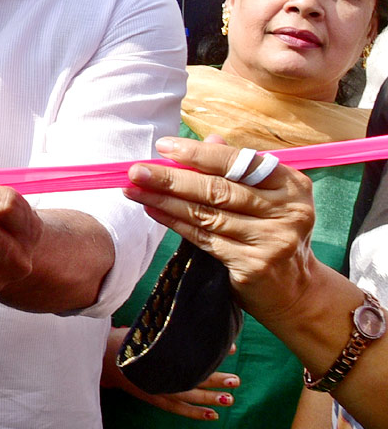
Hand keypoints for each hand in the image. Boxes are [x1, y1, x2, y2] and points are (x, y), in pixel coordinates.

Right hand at [101, 325, 238, 420]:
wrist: (102, 357)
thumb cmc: (126, 340)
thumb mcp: (144, 328)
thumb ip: (165, 326)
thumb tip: (190, 316)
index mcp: (158, 356)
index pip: (189, 359)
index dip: (210, 357)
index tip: (230, 352)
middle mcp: (158, 375)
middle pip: (191, 379)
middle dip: (215, 380)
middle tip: (236, 380)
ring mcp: (156, 388)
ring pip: (187, 397)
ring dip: (209, 399)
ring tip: (230, 399)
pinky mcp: (153, 397)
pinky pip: (176, 409)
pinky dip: (194, 413)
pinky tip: (212, 415)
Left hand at [124, 136, 315, 322]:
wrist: (295, 289)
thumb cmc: (271, 231)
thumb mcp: (266, 197)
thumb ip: (238, 169)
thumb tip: (209, 138)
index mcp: (292, 184)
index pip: (238, 162)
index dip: (198, 154)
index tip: (163, 146)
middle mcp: (288, 211)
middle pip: (218, 190)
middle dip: (171, 178)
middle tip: (136, 170)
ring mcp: (272, 240)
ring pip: (206, 215)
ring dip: (164, 200)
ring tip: (134, 190)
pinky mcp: (253, 264)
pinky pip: (203, 238)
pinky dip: (174, 223)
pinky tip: (153, 211)